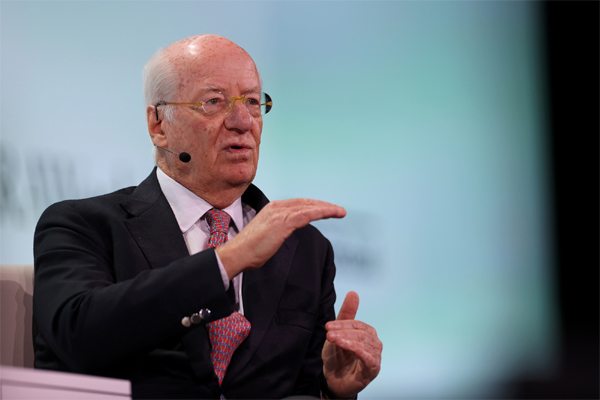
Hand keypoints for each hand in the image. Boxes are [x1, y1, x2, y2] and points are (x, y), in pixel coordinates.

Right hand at [216, 198, 345, 279]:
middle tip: (337, 209)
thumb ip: (276, 231)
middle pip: (305, 202)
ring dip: (327, 208)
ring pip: (309, 207)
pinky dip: (322, 212)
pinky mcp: (284, 222)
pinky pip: (308, 214)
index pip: (297, 203)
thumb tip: (281, 235)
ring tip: (340, 212)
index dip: (313, 205)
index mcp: (272, 208)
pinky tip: (332, 213)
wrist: (238, 254)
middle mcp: (276, 207)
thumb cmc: (250, 250)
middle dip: (323, 205)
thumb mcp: (266, 235)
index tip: (325, 209)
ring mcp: (280, 213)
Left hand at [322, 292, 381, 397]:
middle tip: (329, 334)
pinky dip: (360, 352)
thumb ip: (346, 314)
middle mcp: (373, 343)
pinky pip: (369, 358)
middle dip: (344, 332)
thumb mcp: (337, 333)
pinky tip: (350, 348)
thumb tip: (353, 293)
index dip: (342, 324)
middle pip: (361, 333)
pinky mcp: (373, 369)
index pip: (357, 324)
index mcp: (367, 333)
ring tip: (336, 341)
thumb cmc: (337, 356)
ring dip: (349, 341)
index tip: (327, 326)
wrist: (333, 379)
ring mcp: (374, 356)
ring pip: (365, 344)